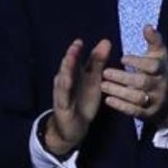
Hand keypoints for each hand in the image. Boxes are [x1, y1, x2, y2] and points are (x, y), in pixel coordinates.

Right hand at [44, 38, 112, 155]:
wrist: (73, 127)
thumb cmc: (83, 101)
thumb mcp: (94, 81)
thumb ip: (98, 62)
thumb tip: (106, 41)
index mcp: (75, 73)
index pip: (77, 59)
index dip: (79, 49)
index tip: (84, 39)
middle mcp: (66, 80)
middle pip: (68, 66)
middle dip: (72, 55)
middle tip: (77, 44)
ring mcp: (62, 92)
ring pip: (64, 78)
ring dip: (66, 68)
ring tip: (70, 57)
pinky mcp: (62, 105)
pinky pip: (63, 95)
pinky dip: (65, 88)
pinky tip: (66, 81)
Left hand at [101, 26, 167, 128]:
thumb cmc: (158, 73)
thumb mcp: (158, 56)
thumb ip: (153, 41)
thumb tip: (147, 26)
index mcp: (162, 70)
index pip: (153, 66)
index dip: (138, 62)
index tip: (122, 58)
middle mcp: (160, 86)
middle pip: (143, 82)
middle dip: (124, 78)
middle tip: (105, 73)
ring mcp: (155, 101)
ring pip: (138, 98)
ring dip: (119, 92)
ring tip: (103, 85)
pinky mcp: (148, 113)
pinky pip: (135, 112)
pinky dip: (121, 106)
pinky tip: (108, 100)